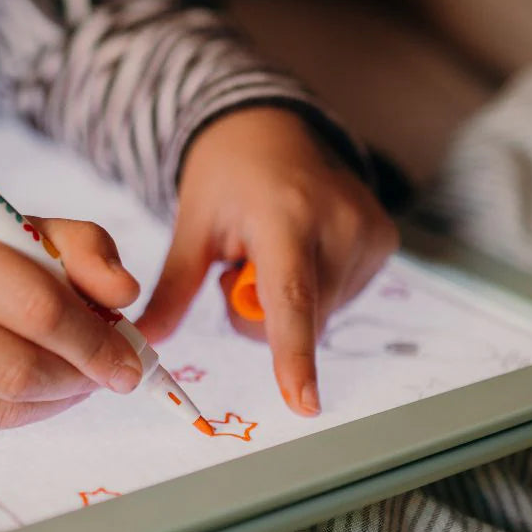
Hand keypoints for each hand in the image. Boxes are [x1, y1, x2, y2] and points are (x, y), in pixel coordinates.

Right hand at [0, 205, 143, 437]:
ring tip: (72, 374)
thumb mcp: (21, 228)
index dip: (95, 341)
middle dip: (81, 376)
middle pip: (22, 371)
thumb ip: (84, 248)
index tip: (131, 359)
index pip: (37, 309)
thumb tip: (125, 293)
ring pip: (6, 409)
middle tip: (109, 373)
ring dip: (59, 398)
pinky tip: (29, 388)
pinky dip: (24, 413)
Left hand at [137, 107, 398, 414]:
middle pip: (303, 319)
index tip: (304, 404)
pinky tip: (303, 248)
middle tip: (240, 268)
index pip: (291, 298)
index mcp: (285, 216)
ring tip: (274, 250)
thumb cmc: (226, 176)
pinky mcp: (385, 240)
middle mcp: (338, 222)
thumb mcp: (192, 226)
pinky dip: (316, 287)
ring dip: (292, 302)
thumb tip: (145, 341)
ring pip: (323, 314)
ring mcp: (369, 230)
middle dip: (263, 315)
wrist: (272, 127)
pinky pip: (342, 297)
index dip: (294, 355)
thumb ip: (174, 288)